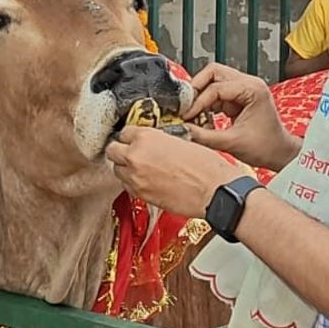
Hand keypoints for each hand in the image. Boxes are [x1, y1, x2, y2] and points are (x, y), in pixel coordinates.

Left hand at [106, 126, 243, 217]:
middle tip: (132, 154)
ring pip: (117, 170)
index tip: (135, 140)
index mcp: (146, 137)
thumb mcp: (181, 141)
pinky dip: (133, 183)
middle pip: (112, 150)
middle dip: (121, 151)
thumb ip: (159, 141)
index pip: (124, 132)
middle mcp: (136, 156)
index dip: (131, 137)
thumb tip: (152, 145)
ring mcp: (135, 177)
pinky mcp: (140, 195)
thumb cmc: (206, 167)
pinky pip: (126, 186)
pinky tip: (147, 181)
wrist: (215, 191)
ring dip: (126, 169)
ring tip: (141, 169)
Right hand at [184, 63, 299, 172]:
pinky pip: (216, 93)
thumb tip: (183, 130)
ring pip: (213, 80)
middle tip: (186, 106)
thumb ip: (204, 136)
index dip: (197, 101)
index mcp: (253, 89)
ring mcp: (244, 89)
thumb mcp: (232, 143)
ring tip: (194, 114)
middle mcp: (249, 84)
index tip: (186, 115)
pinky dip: (207, 104)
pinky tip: (204, 118)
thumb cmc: (267, 147)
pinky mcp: (238, 97)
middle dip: (196, 89)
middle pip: (213, 73)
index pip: (216, 87)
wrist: (280, 154)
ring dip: (201, 96)